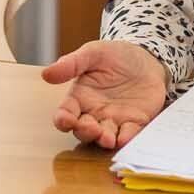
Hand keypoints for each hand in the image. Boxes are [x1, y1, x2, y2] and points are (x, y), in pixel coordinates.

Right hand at [40, 40, 168, 148]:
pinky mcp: (135, 123)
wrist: (147, 57)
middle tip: (92, 128)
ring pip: (104, 137)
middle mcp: (94, 113)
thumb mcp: (93, 53)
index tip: (65, 120)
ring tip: (107, 138)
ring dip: (104, 140)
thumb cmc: (116, 55)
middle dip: (85, 132)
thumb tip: (46, 74)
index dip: (63, 120)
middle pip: (83, 130)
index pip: (66, 113)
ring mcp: (114, 120)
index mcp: (80, 97)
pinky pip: (129, 135)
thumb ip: (71, 64)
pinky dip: (126, 139)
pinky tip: (124, 138)